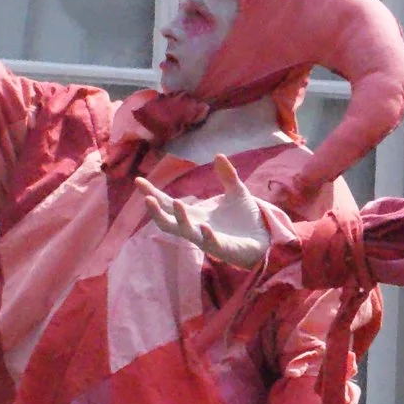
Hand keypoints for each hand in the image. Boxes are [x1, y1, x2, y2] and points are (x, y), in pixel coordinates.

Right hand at [139, 155, 272, 268]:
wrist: (265, 239)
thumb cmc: (246, 219)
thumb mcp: (237, 192)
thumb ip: (227, 175)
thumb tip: (218, 155)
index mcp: (195, 214)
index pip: (168, 203)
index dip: (152, 192)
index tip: (138, 180)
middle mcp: (195, 227)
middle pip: (167, 221)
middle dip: (156, 211)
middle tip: (146, 198)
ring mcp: (206, 239)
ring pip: (185, 233)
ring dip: (179, 219)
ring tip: (177, 202)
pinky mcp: (221, 249)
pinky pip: (210, 244)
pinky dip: (206, 236)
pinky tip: (205, 227)